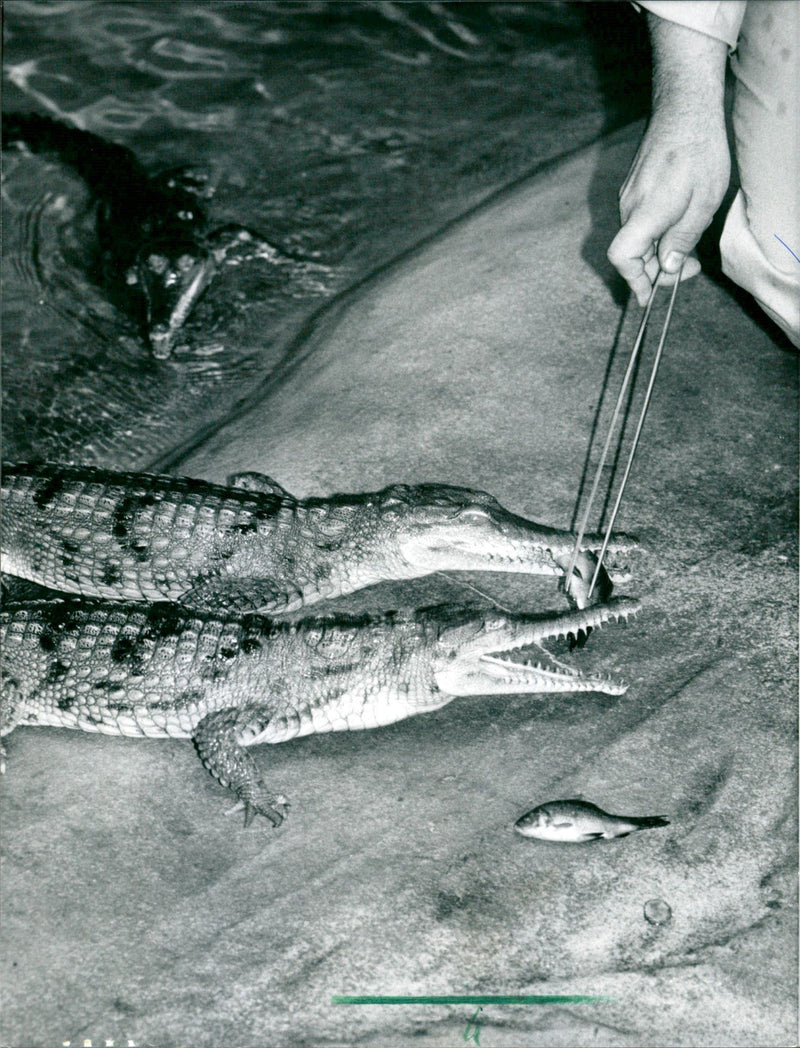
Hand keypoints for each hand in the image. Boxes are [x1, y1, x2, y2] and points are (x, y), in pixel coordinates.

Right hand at [608, 15, 730, 305]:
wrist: (685, 106)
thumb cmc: (699, 150)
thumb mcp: (703, 201)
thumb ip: (683, 238)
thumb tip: (668, 268)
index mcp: (646, 212)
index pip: (623, 257)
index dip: (635, 281)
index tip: (649, 296)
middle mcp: (629, 206)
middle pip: (632, 253)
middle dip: (657, 269)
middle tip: (690, 268)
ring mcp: (628, 195)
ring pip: (637, 237)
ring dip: (659, 250)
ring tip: (689, 242)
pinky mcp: (633, 187)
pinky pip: (639, 221)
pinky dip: (656, 232)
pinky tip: (679, 222)